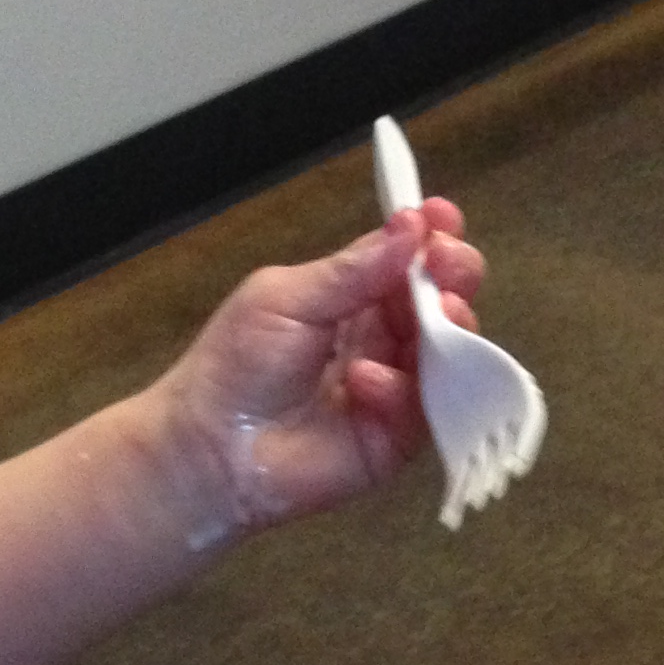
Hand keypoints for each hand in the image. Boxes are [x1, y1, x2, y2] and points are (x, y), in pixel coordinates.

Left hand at [145, 201, 487, 542]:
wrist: (209, 449)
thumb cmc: (235, 364)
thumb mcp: (286, 298)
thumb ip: (351, 269)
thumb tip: (411, 225)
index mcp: (353, 297)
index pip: (408, 261)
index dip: (431, 237)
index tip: (442, 216)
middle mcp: (381, 339)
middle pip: (442, 300)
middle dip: (454, 275)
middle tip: (449, 264)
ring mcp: (393, 389)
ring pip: (448, 352)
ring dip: (451, 326)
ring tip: (442, 311)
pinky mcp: (394, 439)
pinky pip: (422, 409)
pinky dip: (400, 389)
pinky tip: (363, 381)